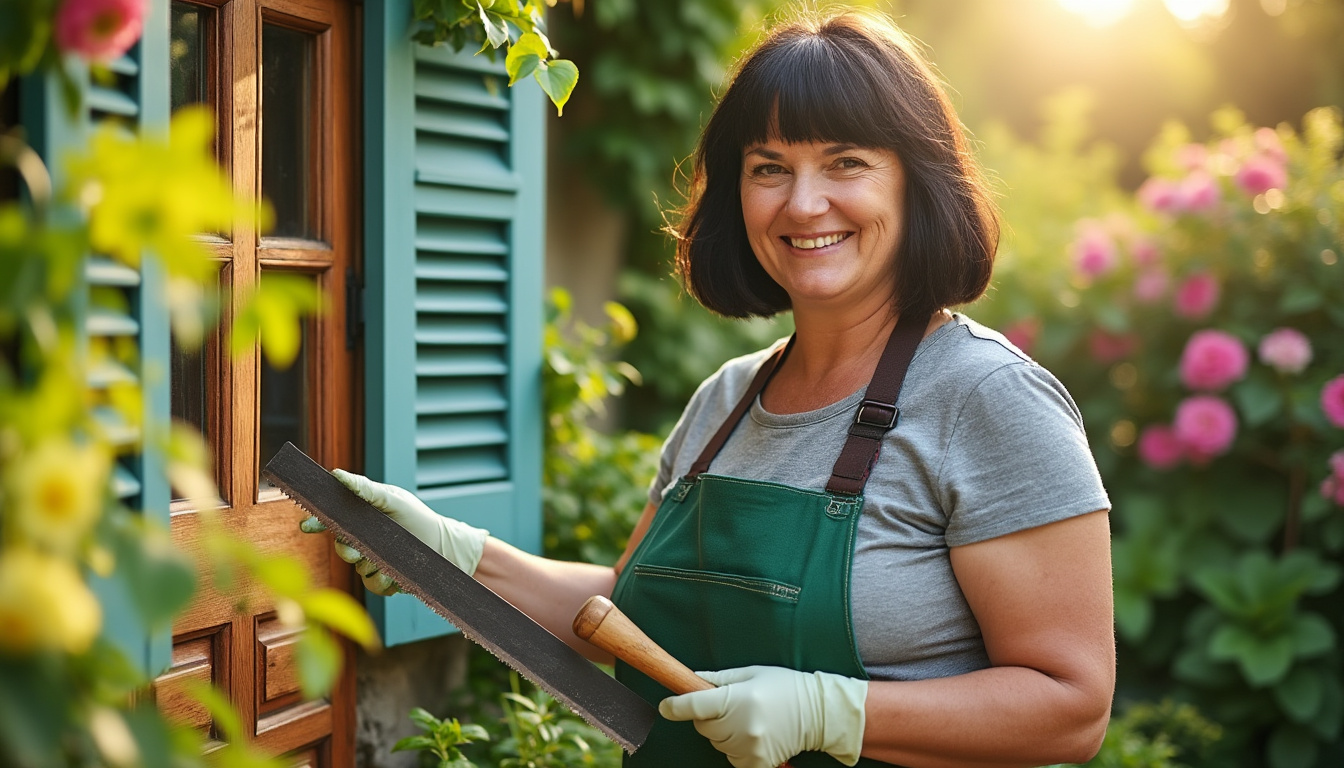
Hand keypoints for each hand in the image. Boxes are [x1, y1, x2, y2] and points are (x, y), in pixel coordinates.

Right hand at [298, 469, 488, 594]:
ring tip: (390, 561)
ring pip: (357, 569)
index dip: (316, 523)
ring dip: (371, 565)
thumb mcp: (392, 499)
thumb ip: (365, 489)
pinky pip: (372, 585)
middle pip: (341, 549)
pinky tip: (394, 575)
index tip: (306, 524)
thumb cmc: (418, 518)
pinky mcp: (383, 581)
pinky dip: (382, 581)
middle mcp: (363, 542)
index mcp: (362, 520)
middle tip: (359, 549)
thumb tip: (336, 474)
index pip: (331, 522)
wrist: (444, 547)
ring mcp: (372, 562)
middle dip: (347, 549)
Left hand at [658, 666, 866, 767]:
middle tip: (732, 707)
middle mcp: (741, 726)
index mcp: (737, 699)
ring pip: (717, 743)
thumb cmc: (785, 688)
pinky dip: (736, 749)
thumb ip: (719, 679)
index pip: (694, 706)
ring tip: (748, 720)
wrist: (818, 713)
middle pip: (703, 727)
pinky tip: (754, 735)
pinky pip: (732, 758)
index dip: (675, 707)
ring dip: (724, 734)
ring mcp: (749, 748)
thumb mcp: (751, 674)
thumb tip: (692, 680)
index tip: (666, 706)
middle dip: (710, 717)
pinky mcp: (757, 764)